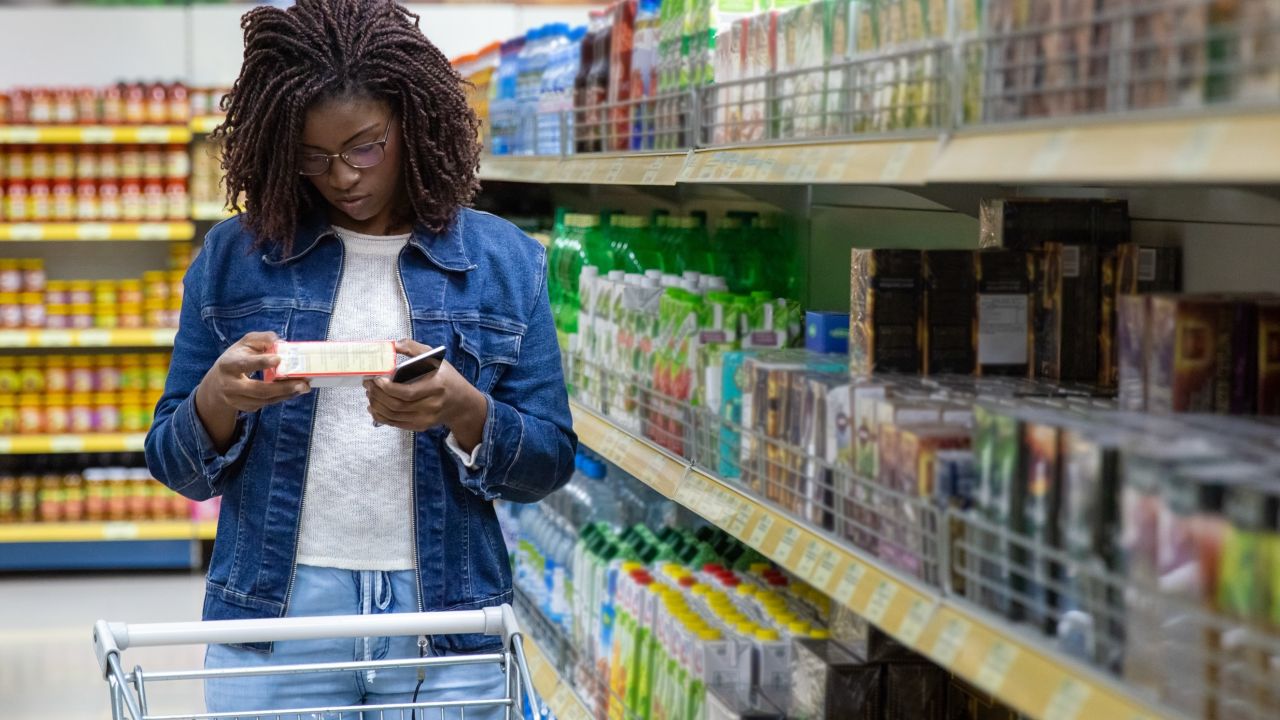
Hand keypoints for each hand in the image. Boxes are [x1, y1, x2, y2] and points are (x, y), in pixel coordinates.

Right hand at [194, 331, 308, 452]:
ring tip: (304, 387)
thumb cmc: (236, 358)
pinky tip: (294, 391)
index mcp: (229, 364)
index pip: (245, 364)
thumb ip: (262, 339)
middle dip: (282, 387)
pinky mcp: (245, 407)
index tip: (279, 359)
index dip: (261, 362)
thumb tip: (279, 341)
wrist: (218, 384)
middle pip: (258, 389)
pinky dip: (282, 398)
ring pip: (264, 400)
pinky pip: (266, 404)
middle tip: (302, 383)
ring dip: (286, 394)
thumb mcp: (245, 344)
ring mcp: (237, 399)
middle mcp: (230, 384)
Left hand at [364, 339, 486, 448]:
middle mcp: (432, 405)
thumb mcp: (436, 358)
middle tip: (368, 383)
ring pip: (394, 415)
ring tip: (370, 393)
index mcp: (437, 386)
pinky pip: (396, 424)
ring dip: (377, 405)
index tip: (376, 379)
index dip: (388, 388)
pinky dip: (381, 416)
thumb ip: (414, 348)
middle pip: (397, 405)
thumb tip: (392, 345)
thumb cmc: (446, 378)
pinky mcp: (420, 426)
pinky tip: (374, 407)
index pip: (407, 392)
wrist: (462, 403)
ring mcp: (426, 418)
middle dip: (378, 394)